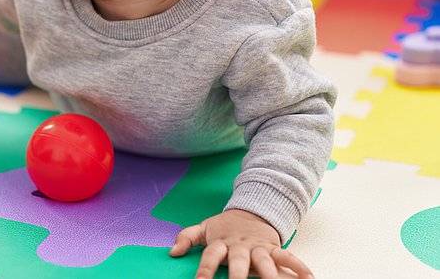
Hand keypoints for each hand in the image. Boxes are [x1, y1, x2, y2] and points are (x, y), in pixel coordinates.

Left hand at [169, 209, 313, 278]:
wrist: (252, 209)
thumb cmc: (226, 226)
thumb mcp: (204, 228)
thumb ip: (187, 237)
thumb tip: (172, 251)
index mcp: (221, 241)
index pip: (210, 256)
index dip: (205, 270)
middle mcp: (240, 245)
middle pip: (239, 260)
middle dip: (237, 275)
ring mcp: (258, 247)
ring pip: (264, 260)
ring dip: (269, 274)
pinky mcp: (274, 248)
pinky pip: (288, 257)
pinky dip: (299, 266)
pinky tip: (308, 278)